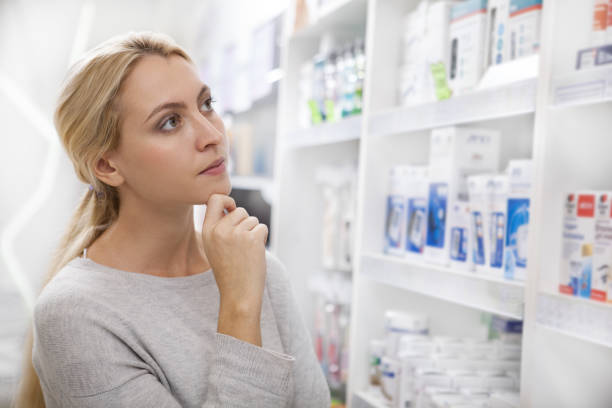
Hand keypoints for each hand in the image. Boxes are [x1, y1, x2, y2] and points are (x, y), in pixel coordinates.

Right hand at [201, 194, 268, 345]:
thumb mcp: (214, 247)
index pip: (214, 199)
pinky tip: (254, 253)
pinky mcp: (252, 238)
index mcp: (207, 231)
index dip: (226, 200)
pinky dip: (262, 239)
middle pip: (240, 210)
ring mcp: (236, 234)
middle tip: (242, 245)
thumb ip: (219, 227)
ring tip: (246, 252)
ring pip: (253, 220)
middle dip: (245, 223)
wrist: (238, 294)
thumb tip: (231, 206)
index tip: (232, 209)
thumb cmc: (229, 271)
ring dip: (254, 233)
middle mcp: (220, 230)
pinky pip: (262, 228)